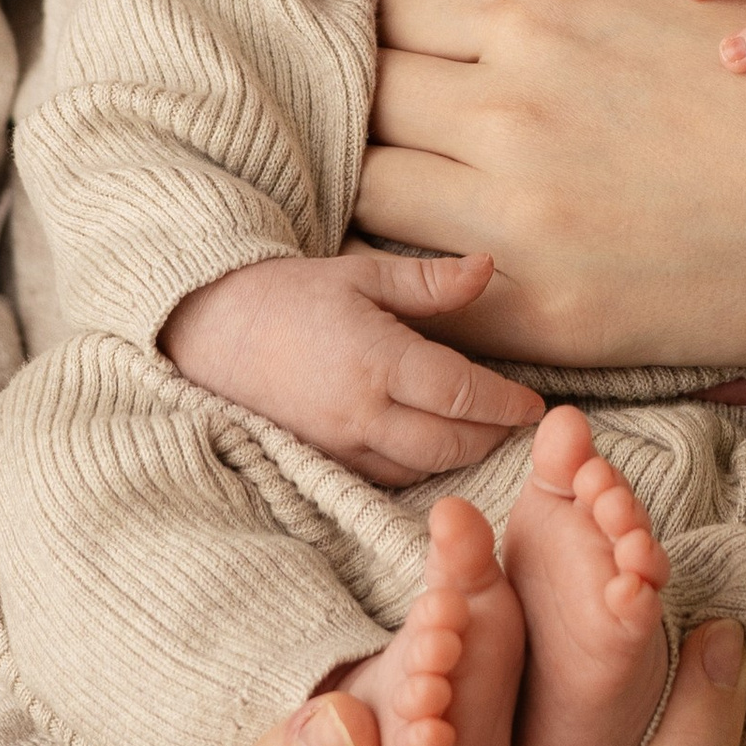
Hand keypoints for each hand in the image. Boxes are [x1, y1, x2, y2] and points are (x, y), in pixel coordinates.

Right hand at [161, 248, 545, 487]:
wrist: (211, 331)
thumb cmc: (289, 294)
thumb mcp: (362, 274)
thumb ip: (428, 282)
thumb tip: (488, 268)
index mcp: (376, 360)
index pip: (459, 393)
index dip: (504, 404)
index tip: (534, 406)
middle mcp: (360, 413)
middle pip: (448, 444)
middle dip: (490, 437)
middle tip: (516, 421)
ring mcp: (339, 445)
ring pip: (419, 469)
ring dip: (458, 457)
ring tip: (483, 434)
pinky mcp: (323, 463)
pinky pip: (385, 478)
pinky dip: (418, 469)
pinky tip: (433, 447)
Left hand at [356, 0, 745, 365]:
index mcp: (535, 20)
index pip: (386, 11)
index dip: (381, 31)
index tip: (395, 52)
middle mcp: (508, 111)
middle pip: (366, 97)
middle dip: (368, 105)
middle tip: (393, 125)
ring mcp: (519, 219)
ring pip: (372, 192)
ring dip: (380, 187)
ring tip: (407, 192)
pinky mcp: (545, 314)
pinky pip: (426, 295)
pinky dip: (415, 279)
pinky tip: (438, 268)